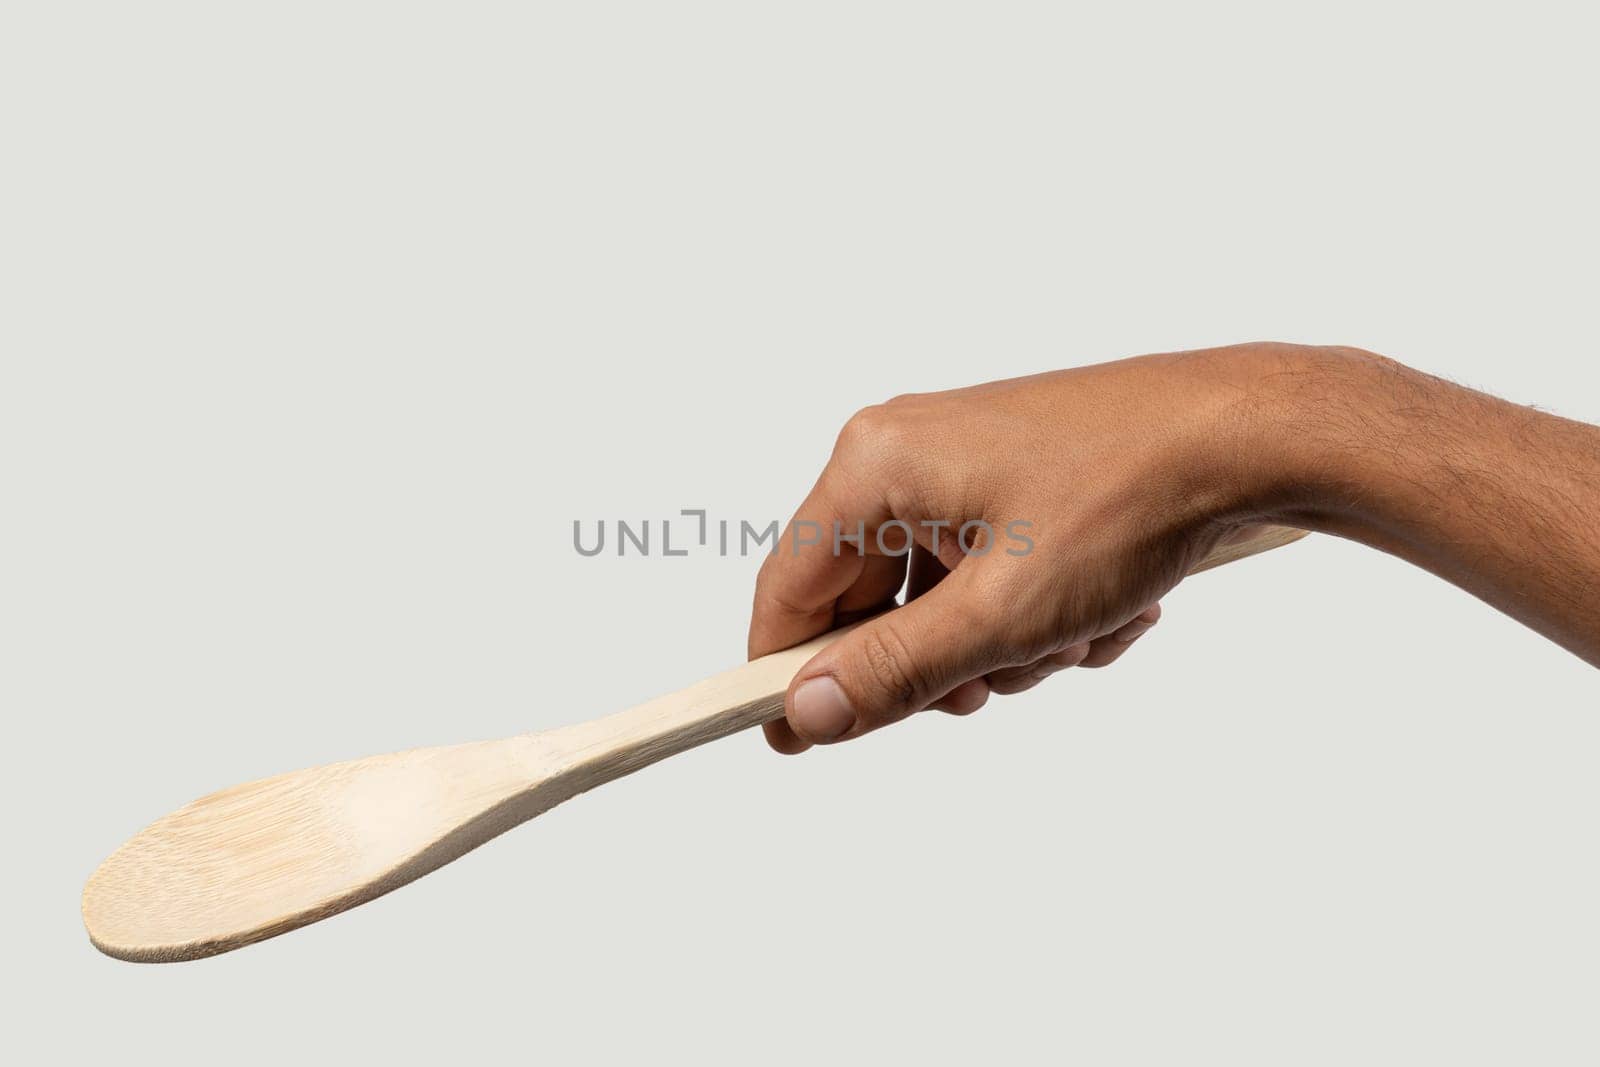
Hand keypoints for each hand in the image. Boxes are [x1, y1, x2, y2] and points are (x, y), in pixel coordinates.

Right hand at [747, 342, 1304, 752]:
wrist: (1248, 433)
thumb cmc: (1127, 499)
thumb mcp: (1001, 613)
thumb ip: (895, 671)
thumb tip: (806, 712)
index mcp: (876, 465)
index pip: (790, 586)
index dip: (784, 670)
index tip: (790, 738)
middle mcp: (906, 453)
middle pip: (870, 600)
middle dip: (939, 660)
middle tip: (996, 682)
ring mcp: (963, 463)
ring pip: (939, 600)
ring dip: (1004, 644)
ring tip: (1077, 633)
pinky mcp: (1012, 478)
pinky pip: (989, 575)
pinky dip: (1037, 613)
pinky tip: (1102, 611)